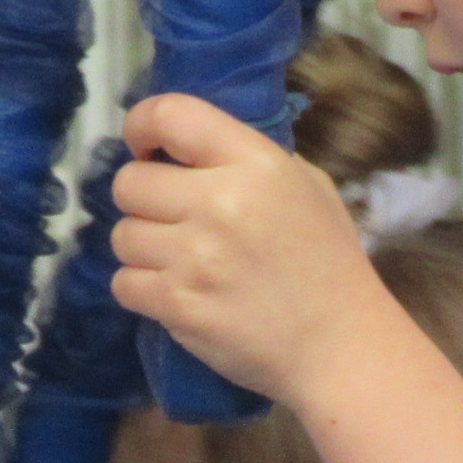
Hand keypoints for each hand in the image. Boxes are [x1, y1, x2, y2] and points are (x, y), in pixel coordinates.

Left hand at [107, 93, 390, 401]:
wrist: (340, 347)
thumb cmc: (328, 265)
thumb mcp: (308, 187)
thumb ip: (249, 160)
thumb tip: (187, 149)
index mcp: (256, 163)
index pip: (170, 115)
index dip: (142, 125)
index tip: (145, 148)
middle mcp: (222, 203)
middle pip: (130, 182)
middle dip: (143, 199)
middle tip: (171, 218)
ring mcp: (197, 257)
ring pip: (122, 235)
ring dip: (143, 248)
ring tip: (179, 262)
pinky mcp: (180, 305)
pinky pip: (123, 283)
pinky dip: (142, 289)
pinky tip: (175, 293)